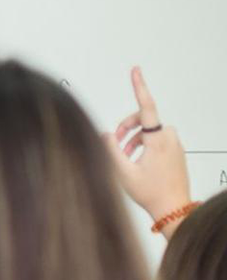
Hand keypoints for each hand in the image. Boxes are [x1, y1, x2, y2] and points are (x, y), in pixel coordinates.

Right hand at [109, 66, 190, 223]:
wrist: (173, 209)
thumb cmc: (151, 193)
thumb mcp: (122, 172)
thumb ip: (110, 150)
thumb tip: (105, 134)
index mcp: (158, 140)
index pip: (146, 107)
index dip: (139, 87)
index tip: (136, 71)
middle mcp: (169, 138)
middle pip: (143, 121)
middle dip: (126, 129)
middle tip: (114, 144)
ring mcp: (175, 145)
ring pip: (149, 132)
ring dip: (133, 140)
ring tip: (124, 159)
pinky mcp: (176, 152)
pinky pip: (157, 140)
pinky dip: (143, 147)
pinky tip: (136, 163)